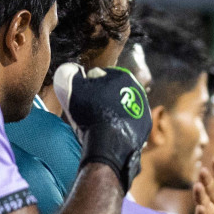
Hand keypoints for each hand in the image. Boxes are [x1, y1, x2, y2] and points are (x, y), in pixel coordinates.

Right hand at [61, 64, 151, 189]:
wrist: (109, 143)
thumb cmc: (90, 112)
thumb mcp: (71, 87)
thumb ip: (69, 73)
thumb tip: (72, 70)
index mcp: (122, 76)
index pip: (98, 76)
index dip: (86, 86)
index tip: (80, 97)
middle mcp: (138, 89)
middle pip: (111, 92)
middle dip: (100, 99)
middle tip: (87, 111)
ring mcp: (143, 109)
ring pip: (119, 107)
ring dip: (109, 113)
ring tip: (96, 123)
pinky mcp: (145, 127)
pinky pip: (126, 123)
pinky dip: (118, 126)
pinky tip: (107, 132)